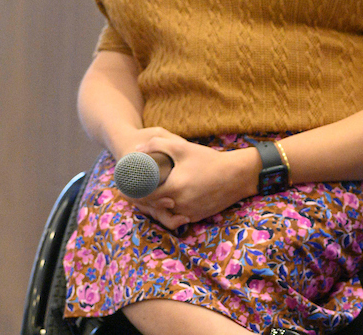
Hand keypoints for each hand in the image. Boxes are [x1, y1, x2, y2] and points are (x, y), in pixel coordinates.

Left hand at [124, 134, 258, 228]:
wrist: (238, 175)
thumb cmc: (209, 159)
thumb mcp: (183, 147)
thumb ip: (157, 145)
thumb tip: (136, 150)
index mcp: (173, 188)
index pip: (142, 195)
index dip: (131, 192)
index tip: (125, 187)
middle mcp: (178, 204)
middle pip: (150, 206)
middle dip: (140, 199)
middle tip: (133, 191)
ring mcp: (187, 213)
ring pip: (162, 214)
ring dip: (154, 207)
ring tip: (149, 196)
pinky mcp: (196, 217)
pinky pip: (176, 217)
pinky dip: (169, 211)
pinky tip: (168, 200)